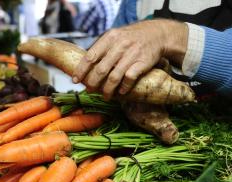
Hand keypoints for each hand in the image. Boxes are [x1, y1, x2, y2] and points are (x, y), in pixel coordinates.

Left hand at [72, 19, 187, 99]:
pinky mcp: (142, 62)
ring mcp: (131, 54)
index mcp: (109, 38)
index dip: (81, 70)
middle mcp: (119, 46)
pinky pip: (129, 79)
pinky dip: (123, 88)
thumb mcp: (115, 37)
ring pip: (114, 77)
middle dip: (93, 83)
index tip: (76, 80)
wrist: (156, 34)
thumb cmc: (130, 38)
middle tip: (90, 90)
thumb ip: (101, 49)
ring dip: (107, 90)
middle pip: (100, 70)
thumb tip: (84, 67)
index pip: (90, 56)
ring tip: (105, 96)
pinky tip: (121, 92)